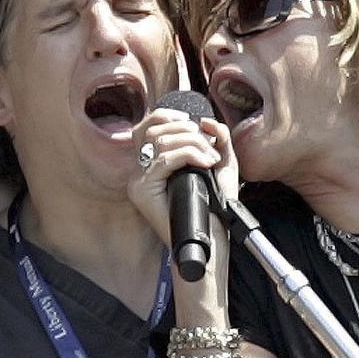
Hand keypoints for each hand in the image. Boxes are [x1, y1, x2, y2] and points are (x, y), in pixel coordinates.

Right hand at [127, 109, 238, 245]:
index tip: (194, 122)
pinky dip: (188, 155)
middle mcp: (140, 172)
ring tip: (211, 158)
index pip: (146, 127)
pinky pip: (164, 161)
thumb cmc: (214, 208)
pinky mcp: (143, 191)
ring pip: (160, 142)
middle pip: (154, 130)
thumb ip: (218, 139)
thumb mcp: (220, 165)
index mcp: (151, 165)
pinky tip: (205, 164)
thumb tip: (208, 121)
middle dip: (188, 131)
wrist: (209, 241)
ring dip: (192, 143)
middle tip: (210, 147)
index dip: (167, 116)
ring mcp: (138, 182)